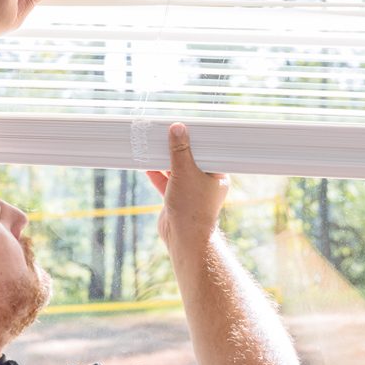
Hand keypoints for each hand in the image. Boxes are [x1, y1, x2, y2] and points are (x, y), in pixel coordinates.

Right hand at [146, 123, 228, 251]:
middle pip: (191, 159)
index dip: (197, 139)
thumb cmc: (192, 207)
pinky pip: (166, 181)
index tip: (186, 126)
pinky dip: (157, 174)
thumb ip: (179, 150)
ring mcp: (190, 191)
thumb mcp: (184, 172)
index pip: (208, 151)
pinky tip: (147, 164)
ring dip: (165, 160)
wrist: (183, 238)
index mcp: (217, 175)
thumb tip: (178, 128)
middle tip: (168, 132)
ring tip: (154, 144)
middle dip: (178, 148)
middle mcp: (205, 182)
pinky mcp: (176, 199)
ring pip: (176, 170)